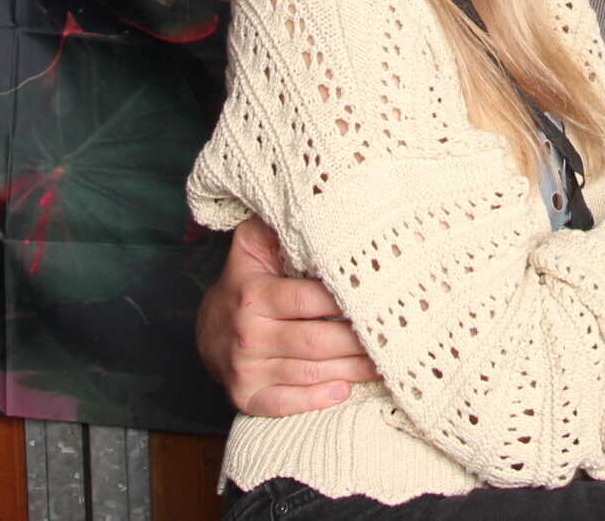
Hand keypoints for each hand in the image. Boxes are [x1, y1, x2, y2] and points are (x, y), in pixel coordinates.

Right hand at [196, 217, 375, 416]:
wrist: (208, 330)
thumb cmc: (247, 282)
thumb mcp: (254, 245)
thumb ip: (282, 226)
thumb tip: (321, 200)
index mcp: (253, 293)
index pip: (311, 299)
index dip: (348, 302)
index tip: (381, 299)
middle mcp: (248, 332)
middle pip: (317, 341)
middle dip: (360, 341)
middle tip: (396, 337)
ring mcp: (245, 368)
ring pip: (310, 372)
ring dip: (352, 370)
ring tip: (386, 363)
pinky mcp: (246, 397)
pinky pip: (286, 403)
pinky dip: (318, 400)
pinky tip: (345, 391)